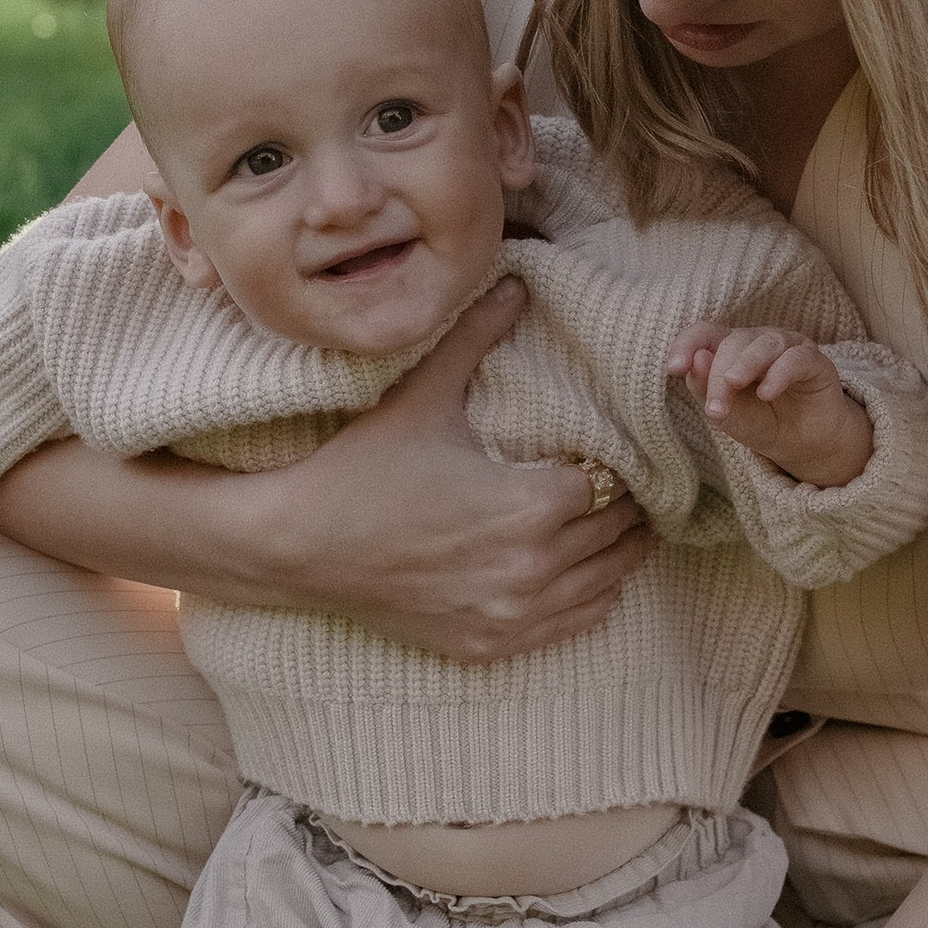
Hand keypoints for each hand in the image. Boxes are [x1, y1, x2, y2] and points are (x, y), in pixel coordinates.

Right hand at [230, 275, 646, 659]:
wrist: (298, 546)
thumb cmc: (361, 470)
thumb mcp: (424, 397)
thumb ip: (476, 338)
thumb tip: (515, 282)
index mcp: (528, 505)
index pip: (607, 486)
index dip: (612, 466)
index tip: (615, 453)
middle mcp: (532, 568)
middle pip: (614, 536)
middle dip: (623, 508)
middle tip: (629, 486)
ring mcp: (512, 616)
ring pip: (604, 585)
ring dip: (614, 555)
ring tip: (620, 528)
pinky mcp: (489, 645)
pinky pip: (571, 626)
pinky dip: (587, 601)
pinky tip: (586, 578)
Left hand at [671, 324, 872, 490]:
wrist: (804, 446)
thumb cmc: (763, 423)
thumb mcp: (728, 415)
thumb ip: (707, 391)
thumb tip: (695, 360)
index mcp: (730, 350)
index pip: (704, 332)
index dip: (686, 343)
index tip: (674, 368)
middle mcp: (758, 342)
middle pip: (732, 342)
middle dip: (718, 374)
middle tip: (715, 408)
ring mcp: (788, 348)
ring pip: (763, 343)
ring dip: (745, 365)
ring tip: (733, 385)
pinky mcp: (815, 362)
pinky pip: (795, 358)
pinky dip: (778, 373)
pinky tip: (766, 393)